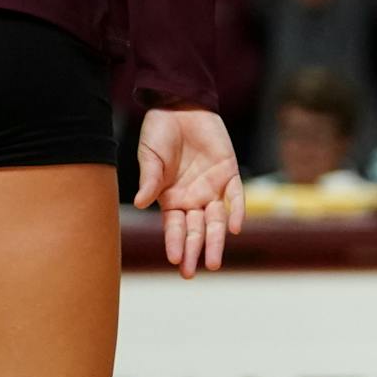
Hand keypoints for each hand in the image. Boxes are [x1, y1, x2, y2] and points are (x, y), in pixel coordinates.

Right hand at [132, 104, 244, 278]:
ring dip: (216, 240)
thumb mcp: (149, 156)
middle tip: (193, 272)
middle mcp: (192, 198)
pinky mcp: (229, 172)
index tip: (175, 259)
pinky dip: (237, 210)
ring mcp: (212, 187)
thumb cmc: (159, 132)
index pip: (174, 227)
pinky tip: (236, 227)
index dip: (175, 242)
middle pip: (196, 229)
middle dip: (195, 250)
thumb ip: (149, 179)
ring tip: (213, 262)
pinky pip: (235, 195)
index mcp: (171, 198)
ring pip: (216, 220)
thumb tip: (139, 202)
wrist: (179, 104)